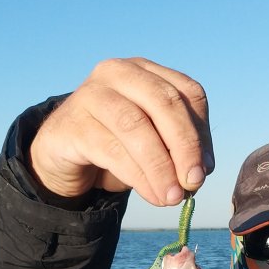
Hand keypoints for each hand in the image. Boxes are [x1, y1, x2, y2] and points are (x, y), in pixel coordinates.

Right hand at [29, 58, 213, 205]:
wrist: (61, 156)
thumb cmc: (113, 144)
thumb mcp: (151, 141)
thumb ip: (176, 148)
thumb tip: (201, 170)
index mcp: (145, 71)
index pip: (187, 92)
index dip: (201, 132)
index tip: (206, 168)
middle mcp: (118, 73)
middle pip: (164, 102)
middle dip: (185, 146)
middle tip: (194, 182)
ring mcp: (90, 94)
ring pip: (136, 126)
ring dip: (160, 166)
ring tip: (172, 197)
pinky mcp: (72, 124)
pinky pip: (111, 150)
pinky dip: (138, 176)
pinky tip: (152, 194)